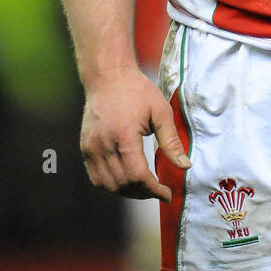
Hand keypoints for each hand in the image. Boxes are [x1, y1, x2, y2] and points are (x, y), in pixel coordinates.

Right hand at [79, 67, 190, 199]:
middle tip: (159, 190)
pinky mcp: (85, 148)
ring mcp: (91, 148)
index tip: (167, 193)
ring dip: (128, 192)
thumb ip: (172, 142)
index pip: (137, 176)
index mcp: (124, 135)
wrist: (108, 76)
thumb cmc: (137, 91)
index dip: (154, 190)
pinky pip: (96, 178)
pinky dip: (112, 186)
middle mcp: (103, 144)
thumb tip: (185, 166)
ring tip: (145, 188)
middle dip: (144, 193)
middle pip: (123, 184)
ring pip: (108, 186)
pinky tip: (127, 181)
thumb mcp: (161, 112)